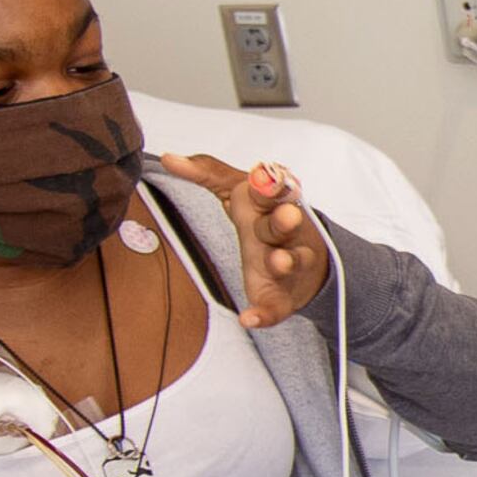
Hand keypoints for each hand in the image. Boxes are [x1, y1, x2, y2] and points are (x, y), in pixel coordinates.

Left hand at [154, 152, 328, 327]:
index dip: (270, 185)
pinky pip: (276, 308)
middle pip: (284, 226)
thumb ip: (208, 173)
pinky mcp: (282, 298)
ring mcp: (287, 266)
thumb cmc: (266, 221)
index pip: (274, 191)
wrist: (308, 265)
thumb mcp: (242, 194)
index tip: (263, 176)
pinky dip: (265, 314)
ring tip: (278, 262)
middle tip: (287, 215)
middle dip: (283, 221)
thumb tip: (168, 158)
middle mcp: (285, 234)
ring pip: (290, 263)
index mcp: (274, 205)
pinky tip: (249, 318)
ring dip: (284, 262)